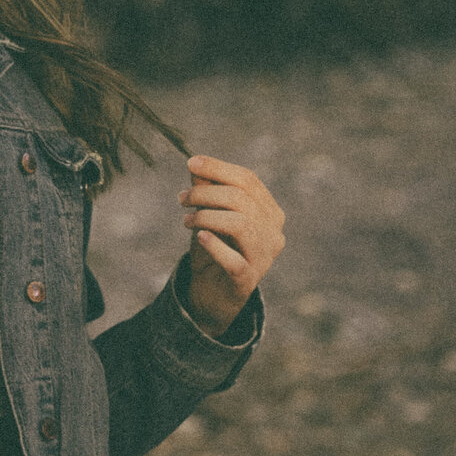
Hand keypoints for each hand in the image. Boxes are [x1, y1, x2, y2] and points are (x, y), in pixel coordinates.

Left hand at [178, 154, 284, 336]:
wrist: (213, 293)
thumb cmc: (215, 248)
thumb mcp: (209, 214)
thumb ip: (207, 190)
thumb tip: (196, 165)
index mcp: (270, 212)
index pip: (248, 180)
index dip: (218, 168)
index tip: (190, 162)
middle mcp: (274, 233)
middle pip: (241, 199)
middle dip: (205, 193)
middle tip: (181, 198)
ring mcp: (264, 258)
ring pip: (240, 224)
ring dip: (206, 216)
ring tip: (186, 220)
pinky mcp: (248, 280)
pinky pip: (234, 260)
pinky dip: (215, 246)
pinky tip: (200, 238)